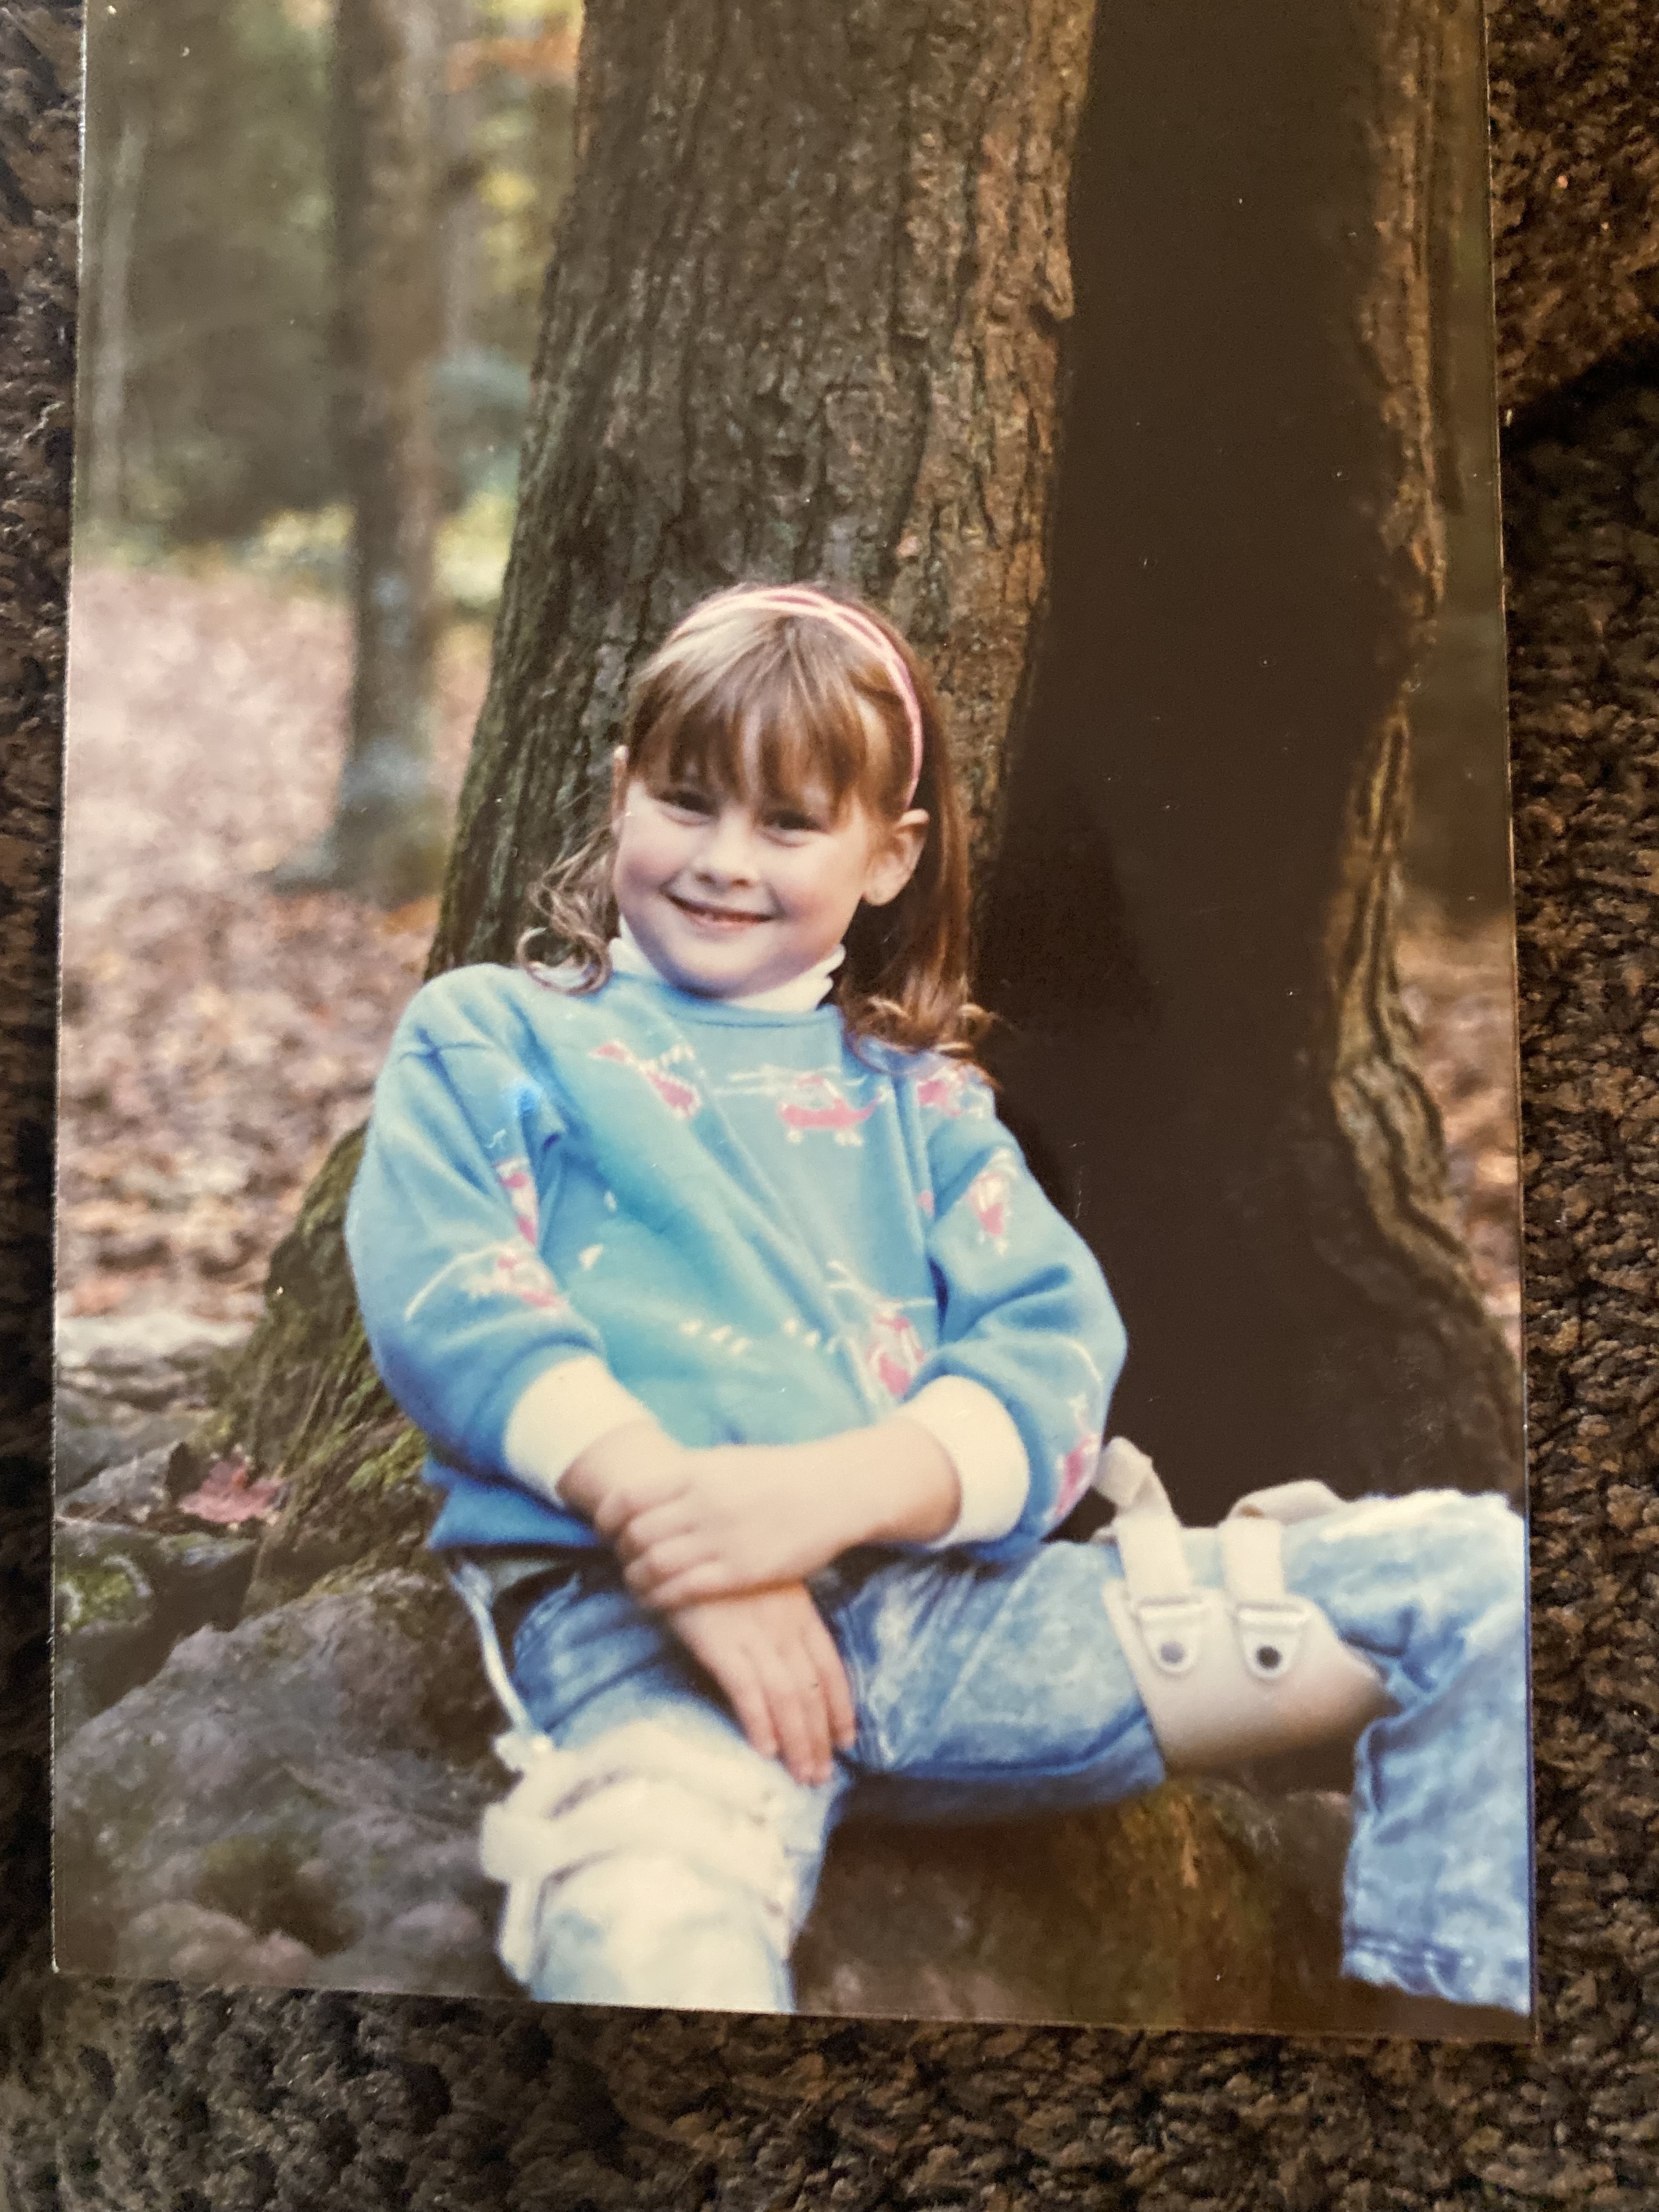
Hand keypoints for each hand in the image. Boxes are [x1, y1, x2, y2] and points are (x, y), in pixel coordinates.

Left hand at [599, 1441, 854, 1606]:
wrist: (834, 1490)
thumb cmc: (783, 1474)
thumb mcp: (730, 1460)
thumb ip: (692, 1474)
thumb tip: (657, 1485)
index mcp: (697, 1471)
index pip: (629, 1497)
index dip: (608, 1516)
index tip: (605, 1527)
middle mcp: (702, 1504)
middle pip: (636, 1534)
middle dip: (621, 1550)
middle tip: (622, 1559)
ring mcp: (719, 1539)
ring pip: (653, 1565)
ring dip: (636, 1578)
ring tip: (636, 1583)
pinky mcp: (737, 1571)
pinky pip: (681, 1590)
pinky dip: (659, 1597)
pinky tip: (656, 1600)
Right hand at [666, 1582, 856, 1786]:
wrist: (680, 1540)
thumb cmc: (722, 1568)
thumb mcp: (766, 1587)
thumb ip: (784, 1622)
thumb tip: (796, 1665)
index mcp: (800, 1612)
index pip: (831, 1669)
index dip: (841, 1709)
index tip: (847, 1741)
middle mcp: (783, 1627)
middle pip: (812, 1691)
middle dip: (819, 1738)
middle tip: (821, 1776)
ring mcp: (753, 1635)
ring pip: (787, 1697)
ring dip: (797, 1741)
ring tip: (801, 1775)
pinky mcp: (719, 1643)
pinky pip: (746, 1690)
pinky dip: (759, 1722)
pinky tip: (765, 1749)